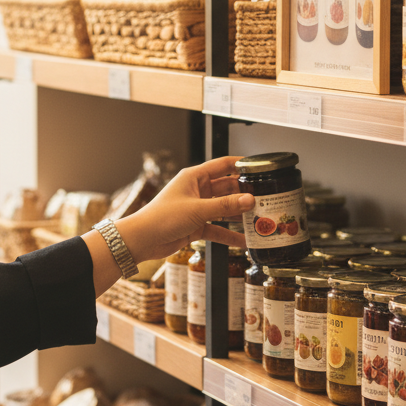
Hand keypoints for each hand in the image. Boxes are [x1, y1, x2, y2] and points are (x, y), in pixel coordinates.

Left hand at [120, 155, 253, 263]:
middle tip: (264, 197)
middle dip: (244, 193)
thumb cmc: (161, 218)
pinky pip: (217, 228)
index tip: (259, 167)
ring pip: (224, 208)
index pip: (223, 165)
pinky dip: (229, 234)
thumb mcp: (198, 210)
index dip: (241, 164)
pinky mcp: (195, 225)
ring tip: (258, 218)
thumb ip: (225, 206)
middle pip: (226, 187)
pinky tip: (243, 240)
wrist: (142, 240)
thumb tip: (248, 199)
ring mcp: (197, 208)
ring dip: (238, 214)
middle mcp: (197, 190)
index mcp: (194, 177)